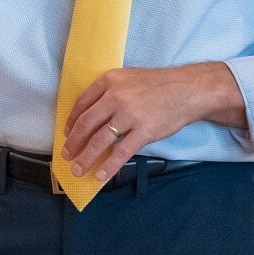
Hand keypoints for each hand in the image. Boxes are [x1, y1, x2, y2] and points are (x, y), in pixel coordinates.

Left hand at [61, 62, 244, 182]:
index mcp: (109, 81)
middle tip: (67, 155)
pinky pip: (121, 152)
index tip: (66, 133)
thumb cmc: (157, 85)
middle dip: (74, 142)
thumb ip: (109, 92)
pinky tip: (101, 175)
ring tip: (78, 169)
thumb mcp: (128, 78)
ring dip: (86, 157)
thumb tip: (90, 116)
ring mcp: (130, 115)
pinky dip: (109, 166)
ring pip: (100, 140)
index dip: (71, 121)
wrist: (187, 90)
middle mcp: (116, 96)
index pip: (82, 103)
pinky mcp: (144, 131)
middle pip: (87, 123)